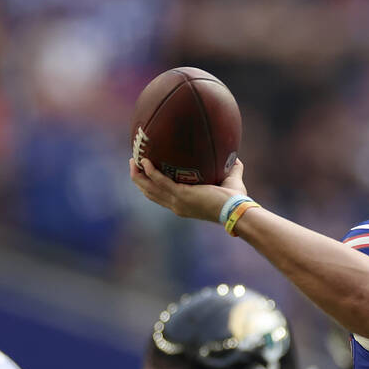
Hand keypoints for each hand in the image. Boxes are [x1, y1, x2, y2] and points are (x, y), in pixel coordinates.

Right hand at [130, 157, 247, 221]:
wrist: (236, 210)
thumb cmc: (235, 201)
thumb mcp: (230, 182)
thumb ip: (231, 170)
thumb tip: (236, 158)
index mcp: (183, 205)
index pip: (161, 197)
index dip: (150, 185)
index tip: (144, 173)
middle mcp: (177, 205)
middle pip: (150, 193)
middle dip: (139, 179)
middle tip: (133, 164)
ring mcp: (177, 201)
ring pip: (150, 188)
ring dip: (139, 175)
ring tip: (133, 160)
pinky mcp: (181, 195)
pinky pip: (160, 181)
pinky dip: (151, 171)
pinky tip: (145, 161)